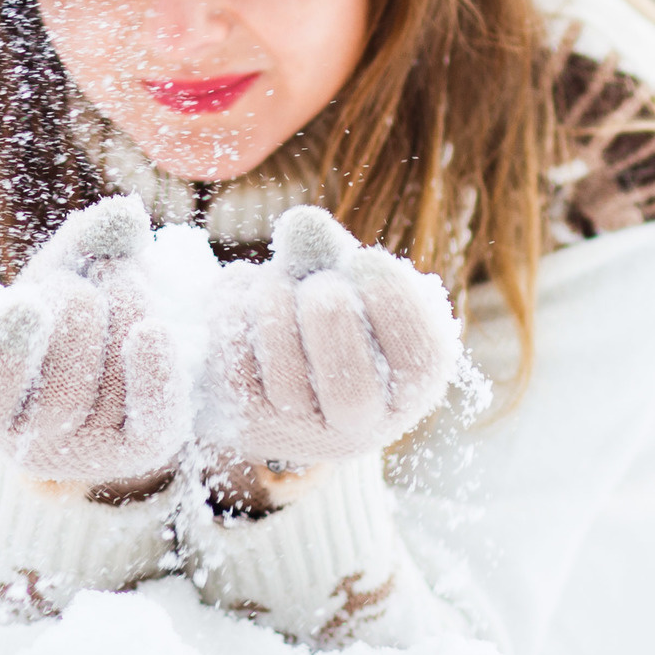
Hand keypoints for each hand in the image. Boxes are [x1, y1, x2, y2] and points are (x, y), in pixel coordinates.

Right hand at [0, 195, 186, 481]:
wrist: (115, 364)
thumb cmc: (63, 318)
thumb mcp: (56, 277)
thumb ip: (82, 243)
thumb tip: (126, 215)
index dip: (2, 352)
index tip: (28, 303)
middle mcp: (24, 444)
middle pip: (58, 384)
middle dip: (80, 307)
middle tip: (96, 272)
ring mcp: (85, 455)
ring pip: (110, 388)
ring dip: (125, 313)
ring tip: (126, 280)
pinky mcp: (141, 452)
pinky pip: (152, 422)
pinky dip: (154, 374)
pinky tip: (151, 330)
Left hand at [202, 205, 461, 465]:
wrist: (273, 371)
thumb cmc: (327, 317)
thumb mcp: (345, 280)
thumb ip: (331, 250)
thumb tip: (301, 222)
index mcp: (411, 390)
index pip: (420, 360)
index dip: (390, 297)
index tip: (364, 260)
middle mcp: (360, 427)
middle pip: (351, 389)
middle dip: (330, 311)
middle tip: (320, 284)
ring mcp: (298, 432)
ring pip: (284, 371)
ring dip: (275, 298)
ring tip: (276, 280)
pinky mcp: (244, 420)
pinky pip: (234, 357)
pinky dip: (234, 305)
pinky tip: (245, 290)